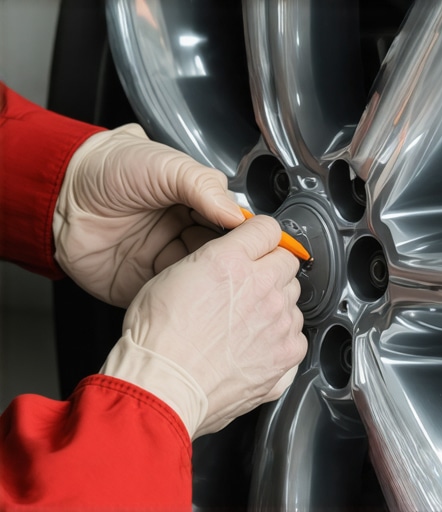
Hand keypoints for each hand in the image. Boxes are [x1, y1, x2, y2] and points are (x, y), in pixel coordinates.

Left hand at [53, 123, 244, 306]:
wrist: (60, 196)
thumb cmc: (107, 171)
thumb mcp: (164, 165)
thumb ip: (204, 186)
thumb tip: (237, 214)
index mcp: (193, 201)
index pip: (229, 221)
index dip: (242, 233)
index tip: (256, 242)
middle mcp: (183, 230)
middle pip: (219, 251)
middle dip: (229, 259)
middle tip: (239, 265)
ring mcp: (166, 257)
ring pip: (201, 275)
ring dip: (210, 279)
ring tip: (219, 279)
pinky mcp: (148, 282)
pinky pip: (174, 293)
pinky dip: (186, 294)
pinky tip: (194, 291)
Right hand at [100, 215, 306, 437]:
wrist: (162, 388)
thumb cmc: (158, 338)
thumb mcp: (172, 276)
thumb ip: (211, 260)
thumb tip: (227, 259)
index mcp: (230, 261)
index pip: (268, 228)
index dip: (260, 236)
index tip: (258, 245)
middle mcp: (261, 287)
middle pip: (286, 263)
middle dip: (270, 270)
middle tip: (248, 287)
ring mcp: (278, 322)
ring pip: (293, 299)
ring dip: (276, 304)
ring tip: (247, 323)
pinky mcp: (286, 354)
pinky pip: (297, 335)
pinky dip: (282, 338)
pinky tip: (257, 345)